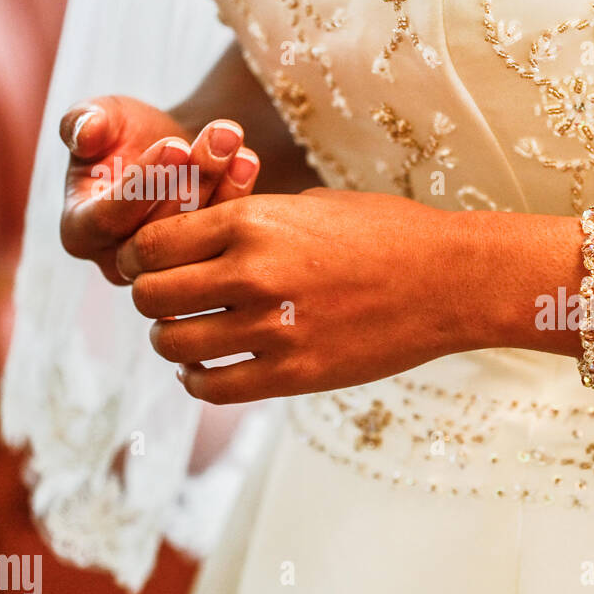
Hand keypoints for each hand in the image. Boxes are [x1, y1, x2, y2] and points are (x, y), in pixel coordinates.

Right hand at [58, 95, 260, 283]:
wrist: (170, 151)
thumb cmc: (125, 134)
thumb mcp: (102, 117)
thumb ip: (84, 120)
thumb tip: (83, 132)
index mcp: (80, 233)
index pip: (108, 217)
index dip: (144, 181)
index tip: (176, 146)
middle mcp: (120, 260)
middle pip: (158, 230)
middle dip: (191, 177)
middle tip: (218, 137)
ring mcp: (165, 268)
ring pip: (194, 233)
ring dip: (219, 182)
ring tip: (232, 138)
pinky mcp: (202, 264)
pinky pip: (221, 237)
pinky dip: (237, 195)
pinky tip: (247, 159)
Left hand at [114, 188, 472, 403]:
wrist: (452, 280)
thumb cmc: (389, 234)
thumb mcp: (311, 207)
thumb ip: (249, 223)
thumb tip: (198, 241)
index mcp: (252, 222)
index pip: (151, 245)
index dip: (141, 257)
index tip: (153, 266)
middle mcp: (253, 273)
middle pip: (150, 295)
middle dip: (152, 299)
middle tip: (171, 303)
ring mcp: (273, 328)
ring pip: (173, 344)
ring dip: (172, 342)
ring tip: (191, 337)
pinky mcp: (295, 374)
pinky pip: (213, 386)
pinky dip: (198, 380)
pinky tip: (210, 370)